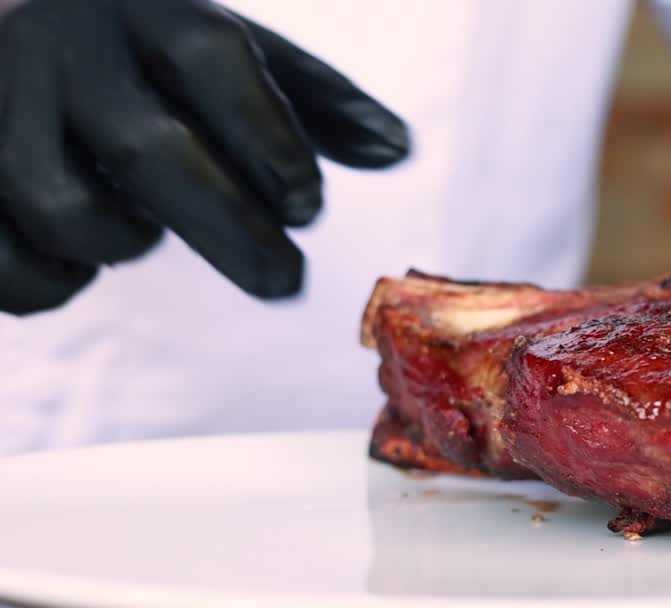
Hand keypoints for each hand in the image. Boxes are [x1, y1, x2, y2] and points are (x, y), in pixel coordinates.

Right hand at [0, 0, 409, 315]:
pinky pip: (1, 256)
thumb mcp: (216, 48)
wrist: (3, 20)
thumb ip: (306, 100)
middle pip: (150, 152)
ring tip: (140, 233)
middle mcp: (58, 39)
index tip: (308, 209)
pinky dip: (44, 281)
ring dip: (122, 242)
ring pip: (64, 207)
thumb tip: (397, 149)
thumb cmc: (130, 49)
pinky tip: (73, 262)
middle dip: (231, 230)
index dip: (270, 142)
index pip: (215, 63)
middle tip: (286, 283)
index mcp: (143, 4)